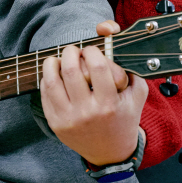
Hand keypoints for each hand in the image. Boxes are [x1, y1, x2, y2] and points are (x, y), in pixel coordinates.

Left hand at [40, 20, 148, 165]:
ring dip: (53, 62)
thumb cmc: (125, 116)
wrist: (111, 152)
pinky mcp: (55, 123)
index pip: (96, 65)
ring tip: (60, 59)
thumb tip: (108, 31)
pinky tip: (55, 75)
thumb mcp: (136, 92)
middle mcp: (87, 113)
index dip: (93, 50)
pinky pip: (45, 93)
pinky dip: (47, 78)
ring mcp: (68, 119)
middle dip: (72, 51)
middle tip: (75, 50)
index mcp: (109, 104)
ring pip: (51, 80)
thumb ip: (131, 64)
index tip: (93, 50)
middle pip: (71, 69)